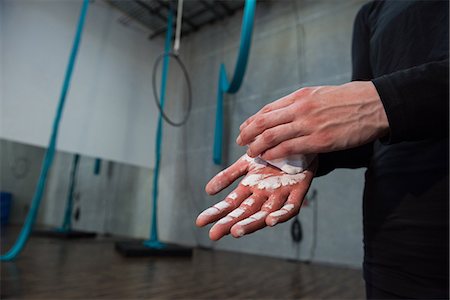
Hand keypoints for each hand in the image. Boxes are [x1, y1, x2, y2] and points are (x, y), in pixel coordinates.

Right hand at [196, 155, 315, 240]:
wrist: (297, 143)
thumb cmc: (272, 155)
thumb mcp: (247, 163)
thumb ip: (229, 176)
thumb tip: (207, 191)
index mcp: (249, 189)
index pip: (230, 205)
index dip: (216, 213)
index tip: (199, 222)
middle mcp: (263, 196)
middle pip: (244, 212)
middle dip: (228, 224)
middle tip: (213, 235)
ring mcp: (279, 195)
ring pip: (264, 214)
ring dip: (250, 224)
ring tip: (236, 232)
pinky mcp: (297, 192)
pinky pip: (289, 207)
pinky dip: (281, 215)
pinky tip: (271, 220)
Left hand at [236, 81, 388, 159]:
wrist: (375, 104)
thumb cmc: (349, 100)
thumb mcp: (320, 94)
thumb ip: (301, 104)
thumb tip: (285, 114)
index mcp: (300, 96)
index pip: (268, 110)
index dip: (252, 121)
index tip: (244, 128)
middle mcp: (300, 109)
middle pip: (264, 122)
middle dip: (248, 133)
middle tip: (240, 142)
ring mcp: (309, 124)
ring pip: (272, 136)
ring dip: (258, 146)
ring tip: (251, 153)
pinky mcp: (320, 140)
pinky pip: (289, 148)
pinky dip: (275, 154)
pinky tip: (268, 159)